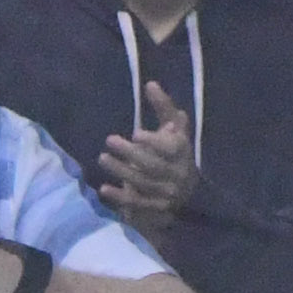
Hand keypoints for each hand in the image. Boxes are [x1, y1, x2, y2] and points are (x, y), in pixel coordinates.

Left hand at [96, 81, 199, 234]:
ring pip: (143, 183)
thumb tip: (150, 84)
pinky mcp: (156, 208)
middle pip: (153, 166)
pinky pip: (137, 204)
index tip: (135, 134)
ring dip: (121, 171)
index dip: (154, 142)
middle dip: (130, 153)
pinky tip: (104, 189)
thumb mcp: (174, 129)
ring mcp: (167, 194)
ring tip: (102, 158)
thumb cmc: (176, 152)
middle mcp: (177, 174)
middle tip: (109, 140)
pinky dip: (120, 197)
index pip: (171, 148)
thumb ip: (163, 108)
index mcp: (183, 152)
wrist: (190, 193)